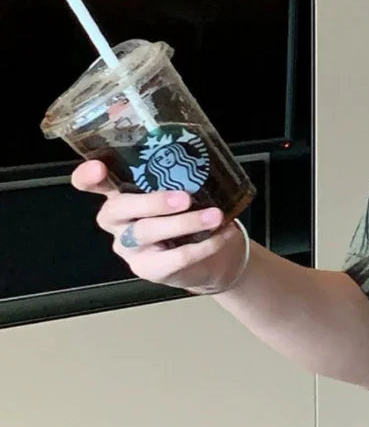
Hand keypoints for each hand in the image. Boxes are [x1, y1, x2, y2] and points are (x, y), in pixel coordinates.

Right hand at [71, 158, 243, 292]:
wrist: (212, 258)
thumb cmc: (192, 214)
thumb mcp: (182, 190)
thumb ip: (178, 175)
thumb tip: (200, 158)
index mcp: (119, 192)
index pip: (91, 182)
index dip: (87, 176)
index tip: (98, 168)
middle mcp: (117, 220)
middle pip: (117, 209)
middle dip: (151, 202)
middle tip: (184, 198)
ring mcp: (129, 246)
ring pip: (146, 232)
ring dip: (183, 223)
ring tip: (214, 216)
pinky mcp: (148, 268)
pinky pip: (172, 258)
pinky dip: (201, 246)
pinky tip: (221, 235)